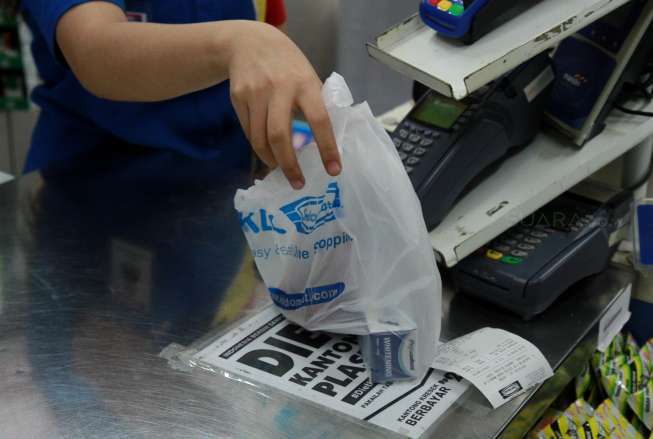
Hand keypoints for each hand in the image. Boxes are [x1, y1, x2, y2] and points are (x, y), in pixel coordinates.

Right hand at [227, 22, 340, 188]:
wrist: (249, 43)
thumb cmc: (288, 65)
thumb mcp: (308, 76)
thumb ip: (317, 104)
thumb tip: (330, 142)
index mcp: (305, 83)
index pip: (319, 120)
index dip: (327, 148)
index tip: (334, 170)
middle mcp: (278, 88)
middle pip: (279, 135)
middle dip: (289, 165)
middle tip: (298, 183)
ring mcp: (255, 93)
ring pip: (260, 139)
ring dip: (272, 160)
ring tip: (281, 170)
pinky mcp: (238, 99)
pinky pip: (249, 132)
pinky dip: (259, 148)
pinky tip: (268, 153)